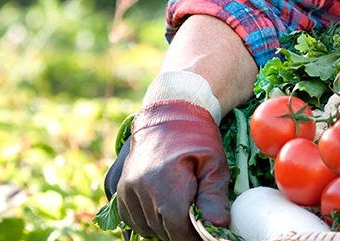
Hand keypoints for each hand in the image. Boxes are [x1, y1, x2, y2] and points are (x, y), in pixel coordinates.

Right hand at [115, 99, 230, 240]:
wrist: (170, 111)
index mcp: (165, 183)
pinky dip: (149, 221)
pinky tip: (164, 209)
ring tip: (183, 209)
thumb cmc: (196, 136)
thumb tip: (218, 226)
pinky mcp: (121, 189)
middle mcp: (140, 188)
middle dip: (182, 230)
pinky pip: (133, 219)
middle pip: (162, 230)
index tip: (205, 232)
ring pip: (147, 227)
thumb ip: (215, 198)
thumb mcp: (214, 163)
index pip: (177, 231)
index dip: (193, 236)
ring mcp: (127, 189)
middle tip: (198, 219)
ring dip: (165, 226)